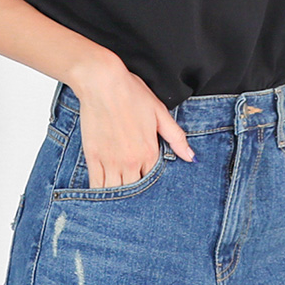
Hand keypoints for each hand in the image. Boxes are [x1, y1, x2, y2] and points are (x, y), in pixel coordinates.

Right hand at [74, 54, 194, 187]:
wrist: (102, 81)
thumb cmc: (131, 92)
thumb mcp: (159, 112)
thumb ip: (176, 137)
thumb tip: (191, 157)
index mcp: (149, 151)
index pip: (153, 181)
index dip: (151, 186)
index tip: (148, 186)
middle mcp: (130, 161)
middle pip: (135, 191)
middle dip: (135, 196)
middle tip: (134, 199)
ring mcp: (110, 160)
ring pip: (116, 192)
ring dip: (118, 199)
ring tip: (119, 202)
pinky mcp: (93, 157)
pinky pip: (96, 185)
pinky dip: (99, 193)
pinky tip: (101, 197)